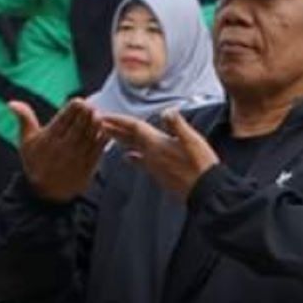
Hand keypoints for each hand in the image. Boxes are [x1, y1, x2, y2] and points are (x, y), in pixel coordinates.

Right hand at [11, 98, 107, 202]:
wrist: (45, 193)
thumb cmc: (35, 163)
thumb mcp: (26, 141)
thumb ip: (24, 119)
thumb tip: (11, 103)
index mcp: (49, 138)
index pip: (64, 119)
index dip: (74, 108)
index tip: (79, 101)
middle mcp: (63, 147)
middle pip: (79, 125)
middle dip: (87, 113)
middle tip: (91, 106)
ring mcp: (77, 157)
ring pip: (90, 135)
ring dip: (96, 123)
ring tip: (98, 114)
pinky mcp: (87, 166)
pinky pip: (98, 148)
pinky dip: (102, 137)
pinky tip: (103, 129)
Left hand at [100, 108, 218, 199]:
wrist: (206, 192)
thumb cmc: (201, 165)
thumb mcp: (193, 140)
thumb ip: (178, 125)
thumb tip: (167, 111)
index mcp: (158, 145)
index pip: (134, 128)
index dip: (119, 120)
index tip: (103, 115)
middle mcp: (152, 156)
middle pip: (128, 138)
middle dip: (112, 129)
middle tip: (96, 122)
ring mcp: (155, 166)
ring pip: (132, 149)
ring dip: (119, 140)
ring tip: (108, 134)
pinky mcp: (160, 174)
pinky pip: (141, 161)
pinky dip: (133, 155)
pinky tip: (130, 156)